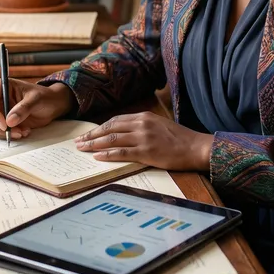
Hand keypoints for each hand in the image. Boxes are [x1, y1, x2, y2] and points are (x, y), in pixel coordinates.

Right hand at [0, 80, 74, 139]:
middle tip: (16, 132)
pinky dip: (8, 135)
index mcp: (3, 86)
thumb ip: (23, 108)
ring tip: (22, 132)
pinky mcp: (3, 121)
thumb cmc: (44, 97)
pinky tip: (23, 132)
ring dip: (4, 133)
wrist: (52, 106)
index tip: (4, 125)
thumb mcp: (36, 99)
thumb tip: (9, 121)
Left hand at [74, 112, 213, 171]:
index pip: (115, 120)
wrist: (195, 147)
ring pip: (112, 139)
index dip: (99, 127)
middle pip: (110, 128)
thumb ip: (142, 126)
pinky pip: (121, 152)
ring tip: (82, 149)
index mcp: (144, 116)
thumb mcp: (159, 125)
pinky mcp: (146, 151)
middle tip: (79, 141)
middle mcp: (141, 124)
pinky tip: (97, 156)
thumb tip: (124, 133)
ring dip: (94, 144)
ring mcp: (143, 138)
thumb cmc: (179, 138)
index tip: (89, 133)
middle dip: (92, 135)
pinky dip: (107, 154)